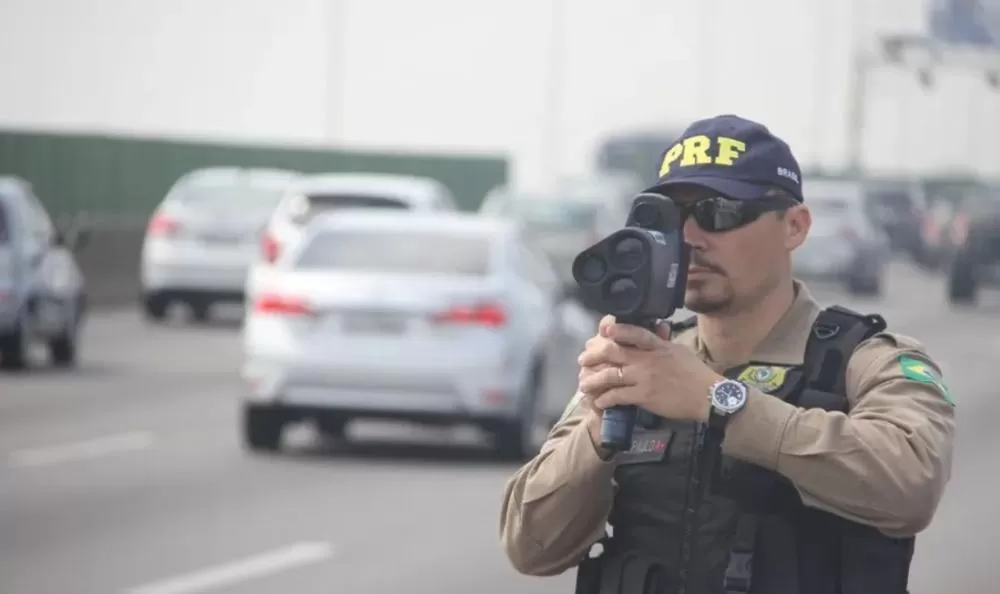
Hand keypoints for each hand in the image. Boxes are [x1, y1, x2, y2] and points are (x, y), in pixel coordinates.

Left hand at [576, 317, 720, 422]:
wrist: (708, 397)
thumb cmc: (695, 373)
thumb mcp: (678, 350)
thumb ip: (661, 342)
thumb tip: (654, 330)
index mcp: (658, 346)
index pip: (635, 333)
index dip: (617, 330)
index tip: (603, 329)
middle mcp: (648, 359)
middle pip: (613, 353)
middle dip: (594, 355)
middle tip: (583, 359)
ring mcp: (644, 378)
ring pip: (610, 376)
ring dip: (593, 380)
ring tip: (583, 384)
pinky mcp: (643, 396)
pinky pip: (617, 396)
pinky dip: (605, 399)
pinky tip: (599, 402)